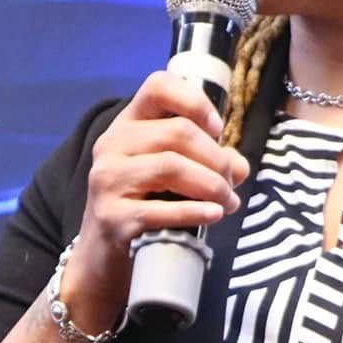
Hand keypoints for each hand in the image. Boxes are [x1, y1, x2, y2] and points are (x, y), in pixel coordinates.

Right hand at [61, 70, 249, 333]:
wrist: (102, 255)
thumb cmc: (142, 205)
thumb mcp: (169, 176)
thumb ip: (206, 163)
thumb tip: (240, 167)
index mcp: (127, 125)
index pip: (157, 87)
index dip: (194, 101)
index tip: (217, 129)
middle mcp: (112, 146)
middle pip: (176, 132)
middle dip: (216, 158)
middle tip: (232, 181)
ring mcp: (107, 180)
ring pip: (171, 167)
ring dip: (211, 185)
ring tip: (228, 202)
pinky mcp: (110, 216)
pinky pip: (160, 209)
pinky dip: (194, 211)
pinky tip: (214, 214)